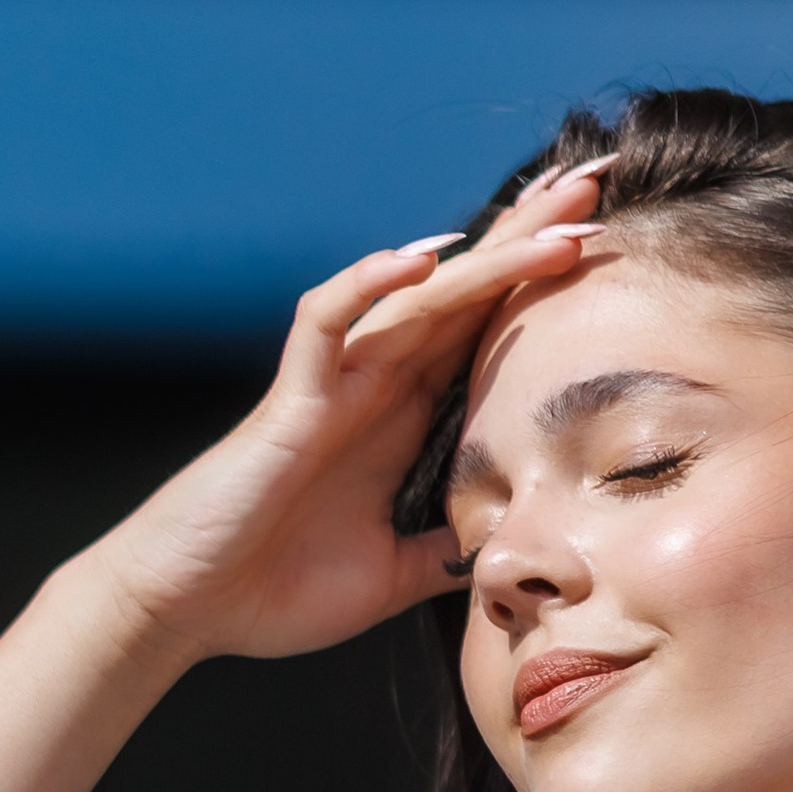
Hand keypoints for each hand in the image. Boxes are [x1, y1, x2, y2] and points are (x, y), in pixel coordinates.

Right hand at [81, 160, 605, 667]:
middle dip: (528, 236)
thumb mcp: (391, 576)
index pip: (483, 332)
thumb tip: (506, 548)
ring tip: (554, 213)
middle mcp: (372, 385)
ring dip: (487, 255)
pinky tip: (420, 256)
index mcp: (400, 418)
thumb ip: (446, 551)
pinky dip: (367, 286)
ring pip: (417, 297)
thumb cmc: (272, 590)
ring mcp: (332, 386)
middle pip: (463, 292)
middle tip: (596, 181)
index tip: (606, 243)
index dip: (540, 285)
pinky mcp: (289, 401)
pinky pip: (326, 324)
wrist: (186, 610)